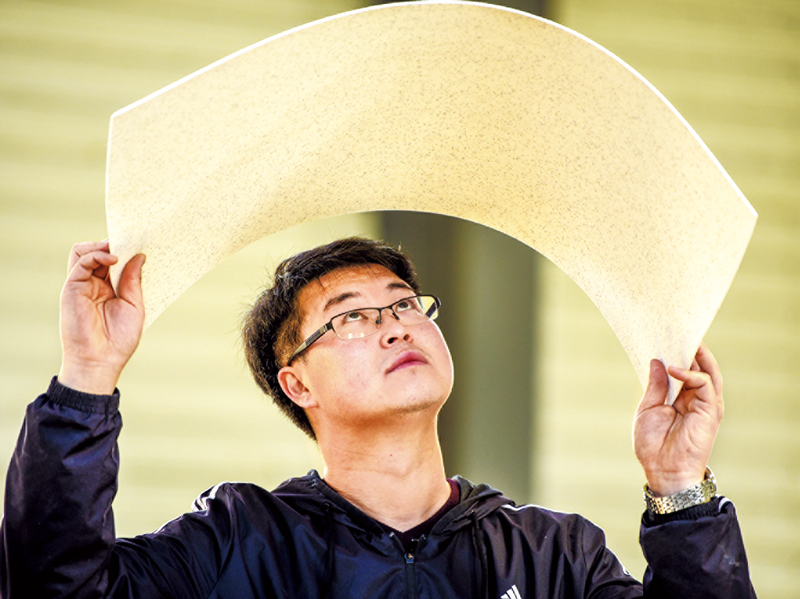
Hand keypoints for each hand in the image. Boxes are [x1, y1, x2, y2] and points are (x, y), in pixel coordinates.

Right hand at [57, 241, 145, 394]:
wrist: (101, 360)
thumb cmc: (119, 339)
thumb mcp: (134, 305)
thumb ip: (133, 280)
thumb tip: (139, 256)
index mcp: (109, 289)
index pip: (112, 261)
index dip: (123, 251)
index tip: (139, 244)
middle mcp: (94, 284)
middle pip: (97, 253)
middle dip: (113, 244)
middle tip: (129, 241)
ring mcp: (81, 285)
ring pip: (83, 252)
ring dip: (101, 246)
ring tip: (118, 249)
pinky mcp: (72, 288)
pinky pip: (80, 262)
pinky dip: (96, 255)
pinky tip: (113, 259)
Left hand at [633, 342, 723, 495]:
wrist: (663, 469)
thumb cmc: (653, 444)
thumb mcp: (648, 409)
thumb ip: (655, 385)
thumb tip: (657, 361)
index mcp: (680, 397)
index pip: (682, 369)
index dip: (675, 354)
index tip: (664, 337)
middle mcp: (695, 398)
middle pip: (698, 367)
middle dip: (689, 349)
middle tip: (677, 329)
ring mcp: (704, 403)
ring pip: (707, 371)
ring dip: (696, 354)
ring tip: (682, 337)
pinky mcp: (710, 410)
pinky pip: (704, 384)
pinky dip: (691, 373)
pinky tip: (674, 368)